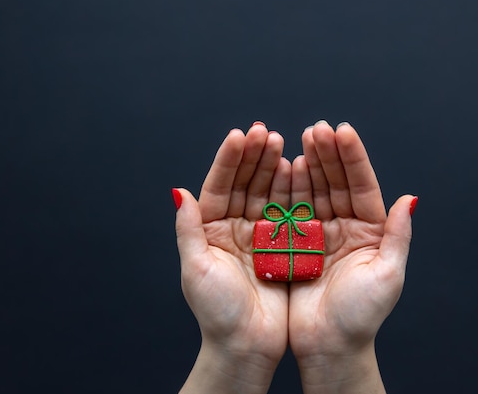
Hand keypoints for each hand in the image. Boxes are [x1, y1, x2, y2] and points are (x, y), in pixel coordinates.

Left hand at [174, 123, 290, 393]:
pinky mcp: (282, 247)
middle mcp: (233, 228)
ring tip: (282, 143)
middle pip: (244, 184)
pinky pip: (288, 212)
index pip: (218, 186)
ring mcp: (259, 236)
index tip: (240, 135)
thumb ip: (188, 229)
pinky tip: (298, 170)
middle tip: (266, 132)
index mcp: (210, 230)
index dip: (229, 160)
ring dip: (273, 168)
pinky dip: (293, 191)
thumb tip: (179, 192)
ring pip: (266, 193)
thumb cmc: (217, 312)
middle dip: (254, 157)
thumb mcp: (196, 269)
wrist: (247, 345)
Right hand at [289, 121, 415, 392]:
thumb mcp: (388, 275)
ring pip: (313, 192)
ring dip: (307, 165)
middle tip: (316, 128)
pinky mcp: (296, 245)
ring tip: (299, 139)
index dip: (353, 158)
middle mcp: (346, 228)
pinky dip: (288, 189)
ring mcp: (319, 235)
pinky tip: (284, 168)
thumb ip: (398, 236)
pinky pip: (291, 211)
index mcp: (370, 231)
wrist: (328, 346)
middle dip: (327, 154)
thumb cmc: (362, 316)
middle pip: (336, 183)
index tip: (342, 131)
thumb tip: (410, 199)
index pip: (362, 186)